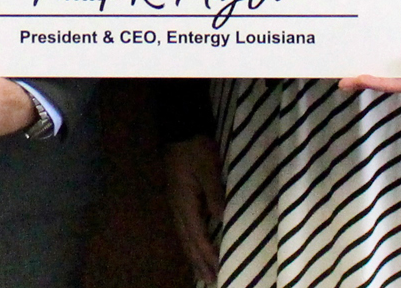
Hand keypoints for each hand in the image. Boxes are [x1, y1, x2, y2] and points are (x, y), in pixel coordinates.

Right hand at [163, 136, 223, 284]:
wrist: (179, 128)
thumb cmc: (195, 147)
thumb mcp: (208, 169)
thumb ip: (216, 195)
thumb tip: (223, 220)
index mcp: (184, 202)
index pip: (197, 236)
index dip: (208, 255)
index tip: (219, 271)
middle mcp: (178, 207)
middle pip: (188, 241)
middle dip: (199, 262)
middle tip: (211, 281)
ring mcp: (177, 203)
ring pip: (185, 236)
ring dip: (194, 256)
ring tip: (203, 273)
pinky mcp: (179, 197)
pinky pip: (185, 228)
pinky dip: (191, 242)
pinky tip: (196, 246)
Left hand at [342, 10, 400, 94]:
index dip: (386, 83)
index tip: (366, 79)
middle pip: (392, 84)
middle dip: (370, 84)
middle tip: (347, 82)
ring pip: (385, 78)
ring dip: (365, 80)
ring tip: (344, 82)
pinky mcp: (398, 59)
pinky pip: (383, 67)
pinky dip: (369, 69)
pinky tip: (353, 70)